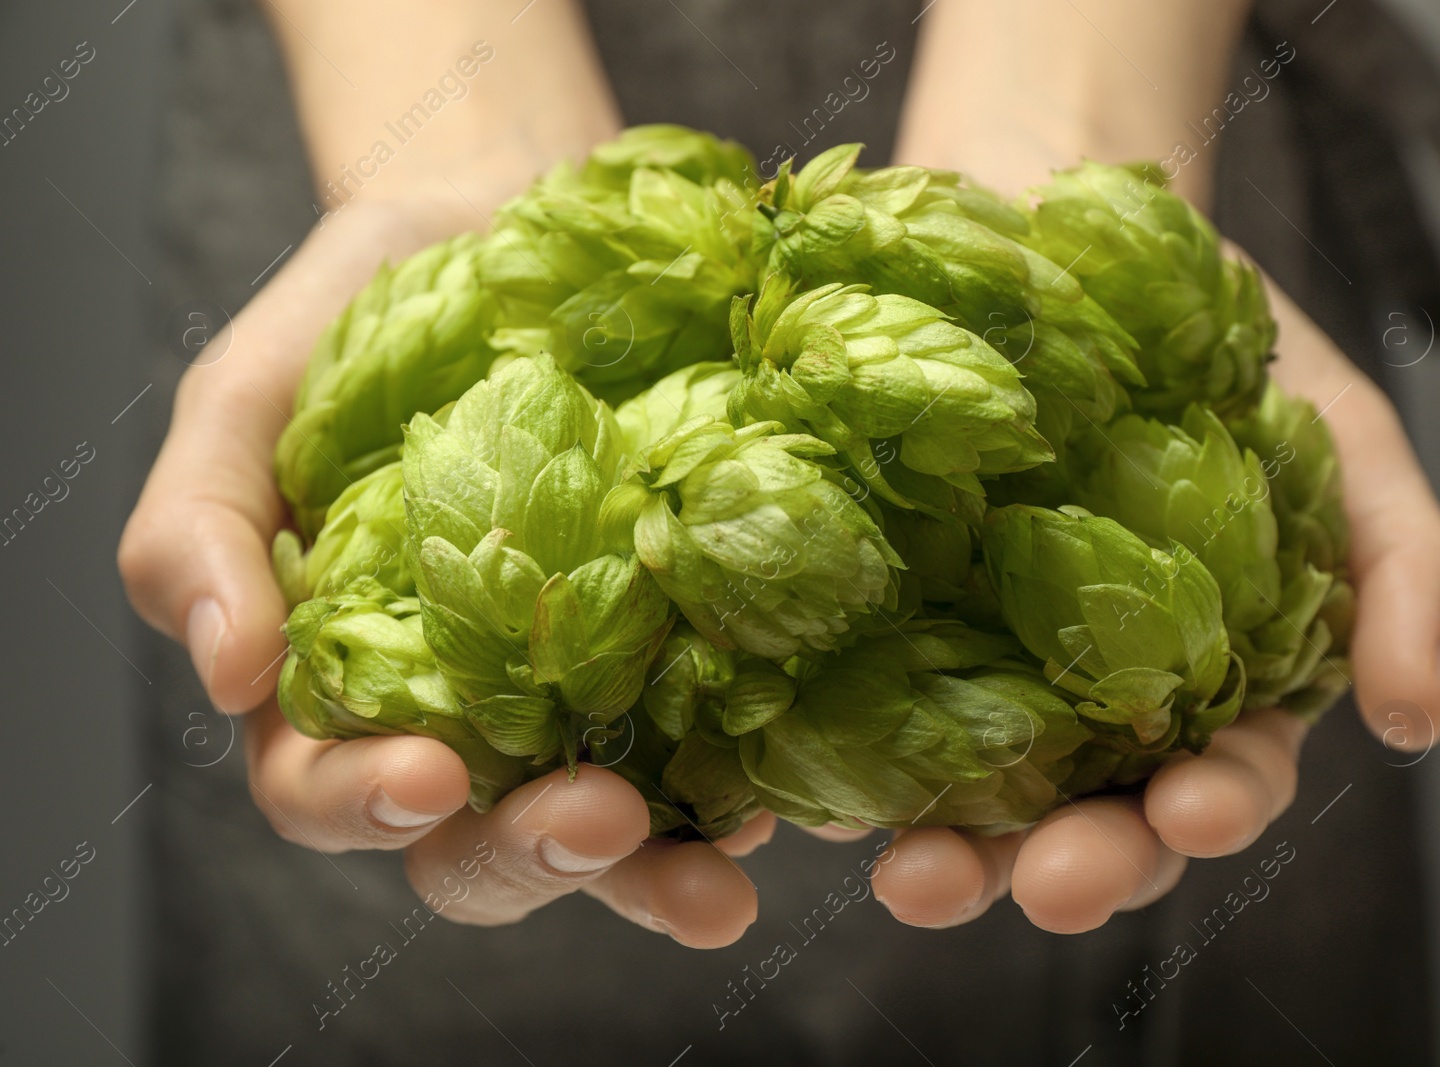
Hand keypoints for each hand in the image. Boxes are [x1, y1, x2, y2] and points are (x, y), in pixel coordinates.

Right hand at [119, 193, 764, 946]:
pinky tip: (783, 792)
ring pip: (607, 827)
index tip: (430, 779)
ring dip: (655, 872)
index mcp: (338, 686)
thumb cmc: (350, 327)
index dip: (367, 808)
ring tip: (718, 877)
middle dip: (536, 856)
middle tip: (600, 822)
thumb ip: (197, 533)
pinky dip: (743, 782)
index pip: (328, 792)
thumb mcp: (243, 406)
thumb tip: (223, 672)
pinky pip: (711, 743)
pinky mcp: (676, 650)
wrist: (496, 231)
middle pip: (480, 845)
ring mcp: (578, 693)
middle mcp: (461, 716)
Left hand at [867, 271, 1439, 931]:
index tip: (1191, 809)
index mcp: (1208, 686)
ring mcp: (978, 665)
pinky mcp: (881, 622)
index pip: (1216, 780)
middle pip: (1085, 819)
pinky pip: (851, 704)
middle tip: (1044, 882)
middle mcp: (1090, 703)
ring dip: (949, 851)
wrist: (1065, 224)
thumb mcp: (1348, 443)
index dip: (1208, 810)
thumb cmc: (1222, 351)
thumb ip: (1404, 576)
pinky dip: (834, 756)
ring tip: (916, 874)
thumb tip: (1413, 720)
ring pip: (965, 793)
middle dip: (1074, 865)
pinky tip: (816, 791)